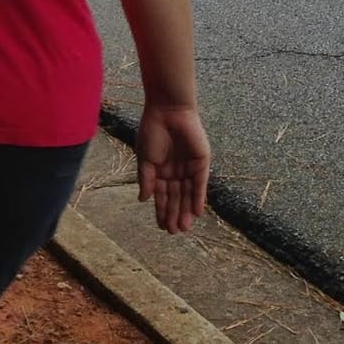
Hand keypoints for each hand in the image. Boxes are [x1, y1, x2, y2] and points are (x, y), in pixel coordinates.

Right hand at [135, 103, 210, 233]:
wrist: (168, 111)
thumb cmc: (152, 131)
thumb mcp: (145, 159)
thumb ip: (146, 179)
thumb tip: (143, 200)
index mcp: (160, 171)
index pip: (162, 195)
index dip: (162, 211)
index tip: (162, 227)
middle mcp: (175, 172)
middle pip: (176, 198)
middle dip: (175, 214)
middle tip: (174, 232)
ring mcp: (189, 168)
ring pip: (188, 194)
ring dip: (186, 211)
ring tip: (184, 228)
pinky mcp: (201, 163)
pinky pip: (200, 184)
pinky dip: (199, 198)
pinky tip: (197, 213)